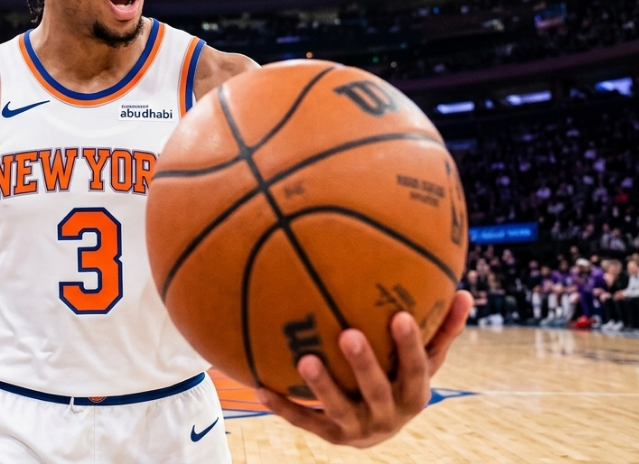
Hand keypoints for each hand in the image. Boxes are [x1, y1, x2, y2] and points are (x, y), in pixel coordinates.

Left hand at [257, 290, 472, 447]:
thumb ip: (442, 331)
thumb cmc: (401, 381)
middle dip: (364, 364)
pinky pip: (303, 421)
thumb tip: (466, 292)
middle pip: (376, 391)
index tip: (400, 315)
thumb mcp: (425, 363)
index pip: (416, 370)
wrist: (378, 432)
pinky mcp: (328, 436)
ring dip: (321, 386)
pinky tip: (260, 388)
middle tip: (348, 333)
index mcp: (414, 396)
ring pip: (337, 409)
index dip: (410, 346)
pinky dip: (283, 406)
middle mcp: (387, 417)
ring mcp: (356, 429)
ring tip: (305, 359)